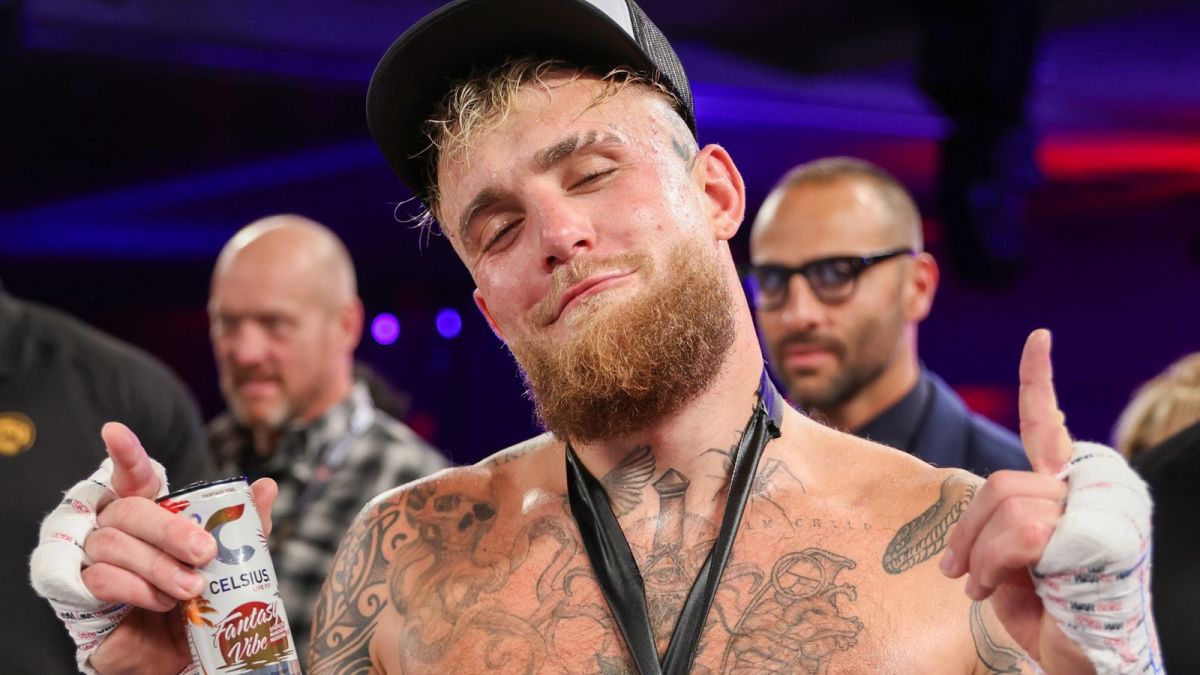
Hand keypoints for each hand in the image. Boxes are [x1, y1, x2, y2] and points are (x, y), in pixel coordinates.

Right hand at [85, 423, 277, 673]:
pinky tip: (162, 603)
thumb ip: (243, 526)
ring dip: (159, 567)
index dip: (126, 455)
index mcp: (148, 515)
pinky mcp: (81, 594)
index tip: (114, 431)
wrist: (176, 657)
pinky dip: (137, 589)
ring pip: (114, 544)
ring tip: (191, 589)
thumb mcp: (227, 563)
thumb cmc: (196, 602)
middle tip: (204, 553)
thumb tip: (266, 486)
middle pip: (129, 511)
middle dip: (170, 530)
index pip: (132, 477)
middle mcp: (114, 529)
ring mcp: (92, 560)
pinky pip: (101, 579)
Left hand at [939, 330, 1091, 672]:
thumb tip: (962, 529)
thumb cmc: (1047, 612)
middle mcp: (1093, 492)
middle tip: (955, 571)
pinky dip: (992, 565)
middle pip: (1000, 484)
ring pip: (1006, 507)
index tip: (1038, 340)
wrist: (1081, 659)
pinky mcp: (1095, 537)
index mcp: (1071, 489)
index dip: (1038, 382)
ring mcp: (1099, 513)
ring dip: (979, 555)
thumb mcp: (1010, 558)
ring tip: (983, 585)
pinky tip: (1000, 589)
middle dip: (967, 531)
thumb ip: (997, 522)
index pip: (1048, 427)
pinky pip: (1016, 535)